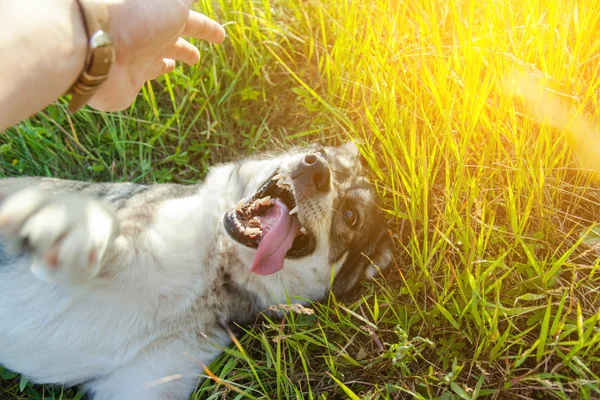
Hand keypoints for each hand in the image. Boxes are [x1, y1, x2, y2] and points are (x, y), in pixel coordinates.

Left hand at [88, 0, 225, 110]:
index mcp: (162, 16)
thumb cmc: (135, 15)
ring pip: (159, 55)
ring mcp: (136, 57)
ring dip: (174, 55)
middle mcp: (149, 34)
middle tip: (209, 47)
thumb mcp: (173, 0)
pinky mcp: (127, 82)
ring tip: (187, 61)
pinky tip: (161, 71)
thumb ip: (185, 0)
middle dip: (192, 40)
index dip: (207, 28)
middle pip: (175, 37)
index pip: (191, 20)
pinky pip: (144, 76)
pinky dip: (154, 72)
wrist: (94, 45)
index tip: (221, 36)